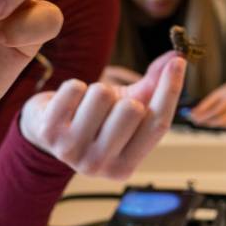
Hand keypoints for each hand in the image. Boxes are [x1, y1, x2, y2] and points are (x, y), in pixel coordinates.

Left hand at [20, 51, 184, 178]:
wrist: (46, 127)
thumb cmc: (96, 119)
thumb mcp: (129, 110)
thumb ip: (156, 87)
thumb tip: (178, 57)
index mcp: (126, 167)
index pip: (159, 125)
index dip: (171, 90)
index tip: (179, 63)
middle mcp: (100, 166)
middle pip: (133, 110)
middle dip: (123, 97)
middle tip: (110, 106)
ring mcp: (72, 152)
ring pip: (103, 94)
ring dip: (98, 90)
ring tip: (88, 105)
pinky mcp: (49, 132)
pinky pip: (75, 88)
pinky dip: (74, 86)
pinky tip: (69, 101)